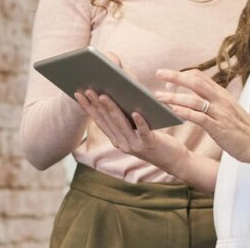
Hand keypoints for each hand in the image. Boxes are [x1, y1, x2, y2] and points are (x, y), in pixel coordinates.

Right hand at [73, 89, 188, 171]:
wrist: (172, 160)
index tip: (78, 93)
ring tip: (103, 96)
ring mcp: (135, 145)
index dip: (87, 107)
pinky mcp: (150, 144)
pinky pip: (143, 131)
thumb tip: (114, 92)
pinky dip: (139, 122)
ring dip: (111, 109)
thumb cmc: (153, 139)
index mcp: (116, 139)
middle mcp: (122, 143)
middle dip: (95, 104)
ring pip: (121, 124)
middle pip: (107, 121)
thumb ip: (124, 116)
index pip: (99, 121)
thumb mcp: (135, 129)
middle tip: (87, 89)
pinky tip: (136, 112)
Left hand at [154, 68, 249, 165]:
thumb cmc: (244, 130)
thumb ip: (215, 103)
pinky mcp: (218, 127)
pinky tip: (172, 112)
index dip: (183, 75)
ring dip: (173, 97)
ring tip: (158, 97)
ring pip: (192, 99)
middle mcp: (220, 100)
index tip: (169, 79)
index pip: (199, 77)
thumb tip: (199, 99)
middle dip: (174, 76)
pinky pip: (198, 117)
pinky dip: (183, 113)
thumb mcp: (229, 110)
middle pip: (194, 81)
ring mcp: (219, 113)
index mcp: (222, 94)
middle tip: (158, 74)